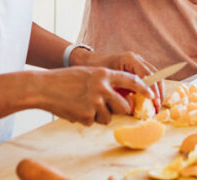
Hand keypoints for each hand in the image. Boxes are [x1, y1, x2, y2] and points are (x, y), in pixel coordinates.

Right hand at [34, 66, 154, 125]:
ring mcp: (94, 102)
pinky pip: (93, 122)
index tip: (153, 96)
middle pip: (124, 106)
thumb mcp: (88, 74)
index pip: (132, 81)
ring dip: (99, 115)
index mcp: (104, 74)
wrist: (44, 87)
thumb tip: (124, 96)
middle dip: (121, 110)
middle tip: (112, 109)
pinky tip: (74, 109)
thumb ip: (105, 82)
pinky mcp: (86, 115)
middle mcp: (102, 87)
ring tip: (83, 105)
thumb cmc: (65, 80)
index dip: (145, 89)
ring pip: (108, 117)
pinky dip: (85, 118)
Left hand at [70, 49, 163, 102]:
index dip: (152, 90)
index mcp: (129, 59)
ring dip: (158, 89)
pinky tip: (152, 98)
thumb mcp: (108, 83)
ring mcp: (138, 60)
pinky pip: (149, 75)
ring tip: (157, 104)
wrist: (89, 61)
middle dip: (158, 91)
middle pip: (155, 74)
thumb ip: (120, 93)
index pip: (147, 75)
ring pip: (155, 74)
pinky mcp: (136, 65)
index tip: (154, 103)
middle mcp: (136, 58)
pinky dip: (153, 86)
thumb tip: (133, 108)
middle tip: (158, 106)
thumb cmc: (96, 71)